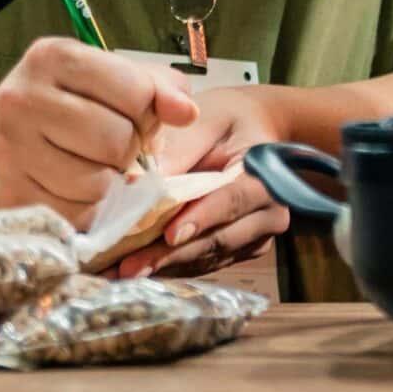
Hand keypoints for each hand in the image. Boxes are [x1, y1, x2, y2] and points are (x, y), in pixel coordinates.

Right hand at [0, 38, 197, 229]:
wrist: (5, 134)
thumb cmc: (73, 102)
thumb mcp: (115, 78)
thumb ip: (161, 88)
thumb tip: (187, 113)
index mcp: (53, 56)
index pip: (135, 91)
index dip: (149, 111)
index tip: (138, 115)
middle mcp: (21, 98)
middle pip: (116, 140)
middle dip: (131, 149)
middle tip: (119, 146)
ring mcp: (9, 148)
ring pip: (98, 184)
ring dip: (114, 183)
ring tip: (99, 166)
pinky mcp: (8, 194)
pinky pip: (76, 215)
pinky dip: (92, 209)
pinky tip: (81, 189)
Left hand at [112, 86, 292, 279]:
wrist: (257, 128)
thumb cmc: (229, 119)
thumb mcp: (208, 120)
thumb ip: (181, 149)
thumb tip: (139, 182)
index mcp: (266, 175)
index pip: (234, 200)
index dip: (202, 219)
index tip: (170, 234)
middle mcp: (269, 213)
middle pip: (219, 239)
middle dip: (172, 254)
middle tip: (128, 267)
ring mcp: (257, 236)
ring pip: (209, 257)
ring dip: (167, 266)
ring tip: (123, 272)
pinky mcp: (240, 249)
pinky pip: (205, 262)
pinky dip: (172, 266)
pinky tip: (139, 267)